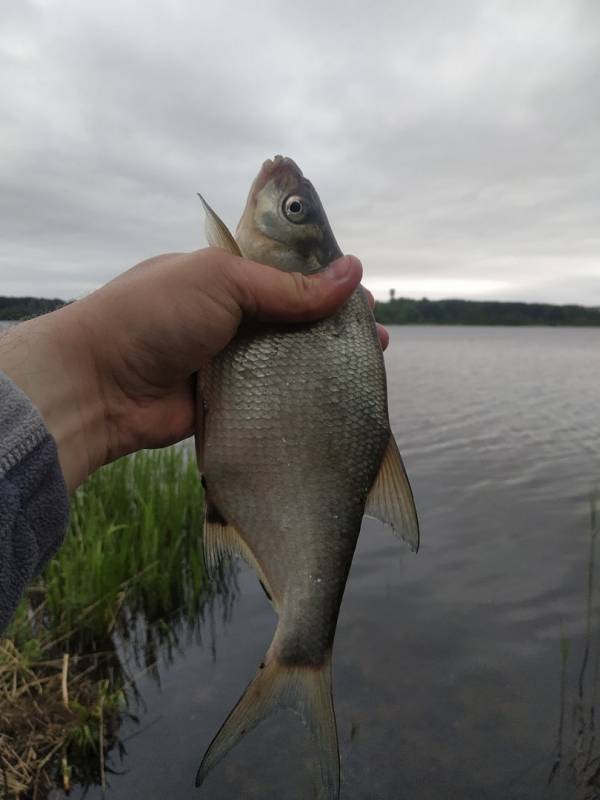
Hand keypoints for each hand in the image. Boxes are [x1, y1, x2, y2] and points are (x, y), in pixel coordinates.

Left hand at [0, 249, 387, 491]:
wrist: (100, 385)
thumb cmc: (154, 315)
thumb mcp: (222, 281)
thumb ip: (288, 286)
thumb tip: (354, 273)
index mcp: (226, 275)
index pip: (287, 271)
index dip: (326, 278)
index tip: (361, 291)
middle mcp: (232, 314)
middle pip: (296, 317)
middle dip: (335, 323)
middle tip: (372, 334)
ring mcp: (232, 359)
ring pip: (291, 357)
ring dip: (328, 360)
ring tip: (369, 363)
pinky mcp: (231, 399)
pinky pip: (276, 394)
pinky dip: (305, 395)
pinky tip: (338, 396)